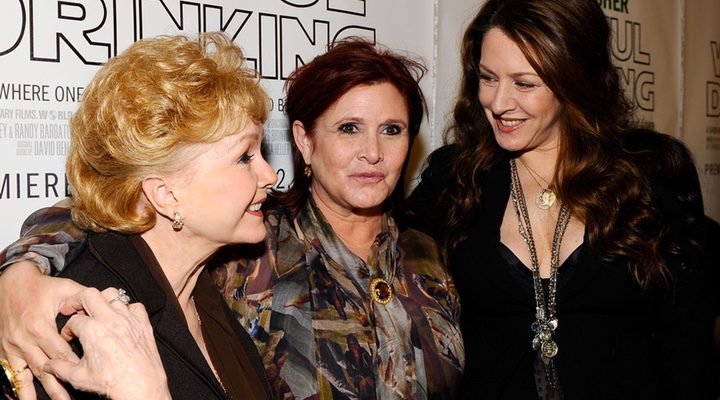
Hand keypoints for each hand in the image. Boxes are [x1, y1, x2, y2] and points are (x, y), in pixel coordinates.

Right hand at [0, 261, 84, 399]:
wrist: (10, 283)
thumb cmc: (40, 286)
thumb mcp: (64, 288)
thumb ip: (84, 299)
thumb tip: (106, 301)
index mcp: (40, 326)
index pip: (60, 351)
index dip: (74, 363)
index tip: (88, 374)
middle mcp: (25, 339)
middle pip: (47, 367)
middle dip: (60, 385)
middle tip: (71, 399)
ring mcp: (14, 347)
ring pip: (30, 375)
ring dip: (43, 391)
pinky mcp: (6, 352)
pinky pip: (13, 374)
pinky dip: (19, 390)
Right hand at [44, 288, 170, 399]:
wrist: (141, 386)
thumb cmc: (112, 383)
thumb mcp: (79, 377)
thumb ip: (60, 367)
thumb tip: (48, 364)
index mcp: (92, 330)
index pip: (73, 320)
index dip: (67, 329)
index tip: (69, 336)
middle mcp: (110, 319)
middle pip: (89, 295)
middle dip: (78, 300)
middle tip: (74, 308)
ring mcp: (128, 319)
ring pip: (114, 296)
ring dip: (103, 301)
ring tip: (98, 311)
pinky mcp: (143, 323)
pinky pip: (135, 306)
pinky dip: (127, 309)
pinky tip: (121, 318)